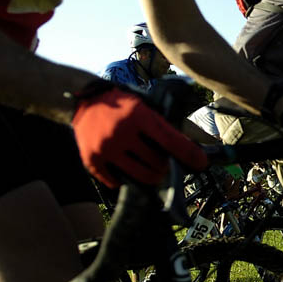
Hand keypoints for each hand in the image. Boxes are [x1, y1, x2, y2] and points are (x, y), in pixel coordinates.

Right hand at [71, 81, 207, 187]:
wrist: (81, 100)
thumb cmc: (120, 103)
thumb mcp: (143, 104)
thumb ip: (163, 124)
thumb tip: (193, 145)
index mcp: (138, 115)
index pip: (170, 141)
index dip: (189, 154)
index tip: (201, 163)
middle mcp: (122, 132)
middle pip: (157, 163)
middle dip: (165, 166)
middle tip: (164, 163)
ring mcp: (106, 148)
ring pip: (141, 176)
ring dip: (151, 176)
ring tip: (151, 169)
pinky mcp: (92, 160)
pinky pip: (117, 182)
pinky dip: (125, 179)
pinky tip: (126, 167)